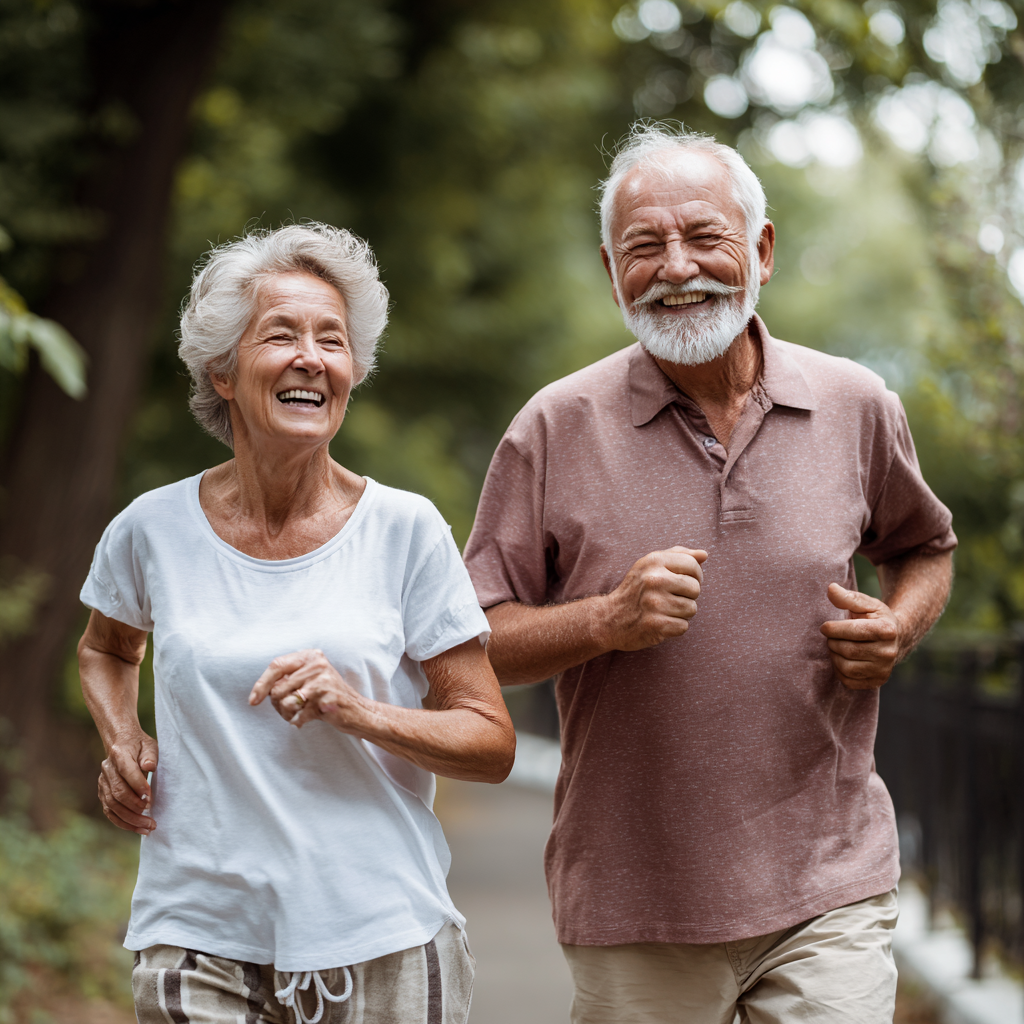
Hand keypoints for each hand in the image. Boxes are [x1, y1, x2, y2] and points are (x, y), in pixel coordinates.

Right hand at [98, 732, 157, 835]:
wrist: (121, 743)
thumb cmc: (139, 746)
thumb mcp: (149, 745)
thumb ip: (150, 756)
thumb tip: (150, 767)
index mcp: (119, 755)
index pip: (127, 772)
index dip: (138, 786)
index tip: (150, 798)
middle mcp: (107, 770)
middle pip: (118, 793)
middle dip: (135, 809)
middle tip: (152, 821)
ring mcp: (103, 782)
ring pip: (112, 806)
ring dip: (130, 820)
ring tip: (147, 828)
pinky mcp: (103, 793)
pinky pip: (109, 811)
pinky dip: (122, 822)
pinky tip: (136, 828)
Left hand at [249, 649, 367, 731]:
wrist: (356, 710)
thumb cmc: (325, 696)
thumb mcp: (307, 680)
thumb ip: (287, 679)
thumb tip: (260, 692)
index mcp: (310, 656)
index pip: (276, 665)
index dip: (261, 684)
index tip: (253, 700)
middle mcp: (317, 664)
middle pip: (278, 688)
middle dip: (278, 704)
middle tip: (290, 709)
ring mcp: (324, 680)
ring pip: (286, 702)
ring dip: (288, 713)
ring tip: (299, 713)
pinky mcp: (328, 698)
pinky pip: (299, 714)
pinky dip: (298, 721)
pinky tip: (305, 720)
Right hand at [601, 546, 707, 651]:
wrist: (608, 618)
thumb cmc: (636, 590)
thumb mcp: (650, 565)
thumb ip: (678, 555)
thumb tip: (704, 555)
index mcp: (653, 561)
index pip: (692, 564)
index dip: (695, 575)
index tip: (684, 581)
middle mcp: (654, 580)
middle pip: (695, 588)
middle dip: (687, 596)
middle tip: (669, 598)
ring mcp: (654, 603)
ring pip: (691, 609)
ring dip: (681, 613)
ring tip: (664, 610)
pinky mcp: (655, 625)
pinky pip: (683, 627)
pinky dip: (674, 628)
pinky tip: (660, 623)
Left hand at [820, 583, 900, 689]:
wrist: (895, 639)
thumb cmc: (876, 618)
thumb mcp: (867, 604)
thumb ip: (849, 597)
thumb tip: (831, 589)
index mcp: (887, 630)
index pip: (853, 632)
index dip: (833, 629)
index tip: (825, 626)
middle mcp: (889, 653)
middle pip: (847, 650)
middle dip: (833, 642)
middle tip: (831, 636)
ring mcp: (884, 670)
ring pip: (846, 667)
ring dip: (834, 656)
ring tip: (836, 646)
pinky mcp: (877, 682)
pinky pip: (848, 681)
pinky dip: (839, 670)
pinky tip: (842, 659)